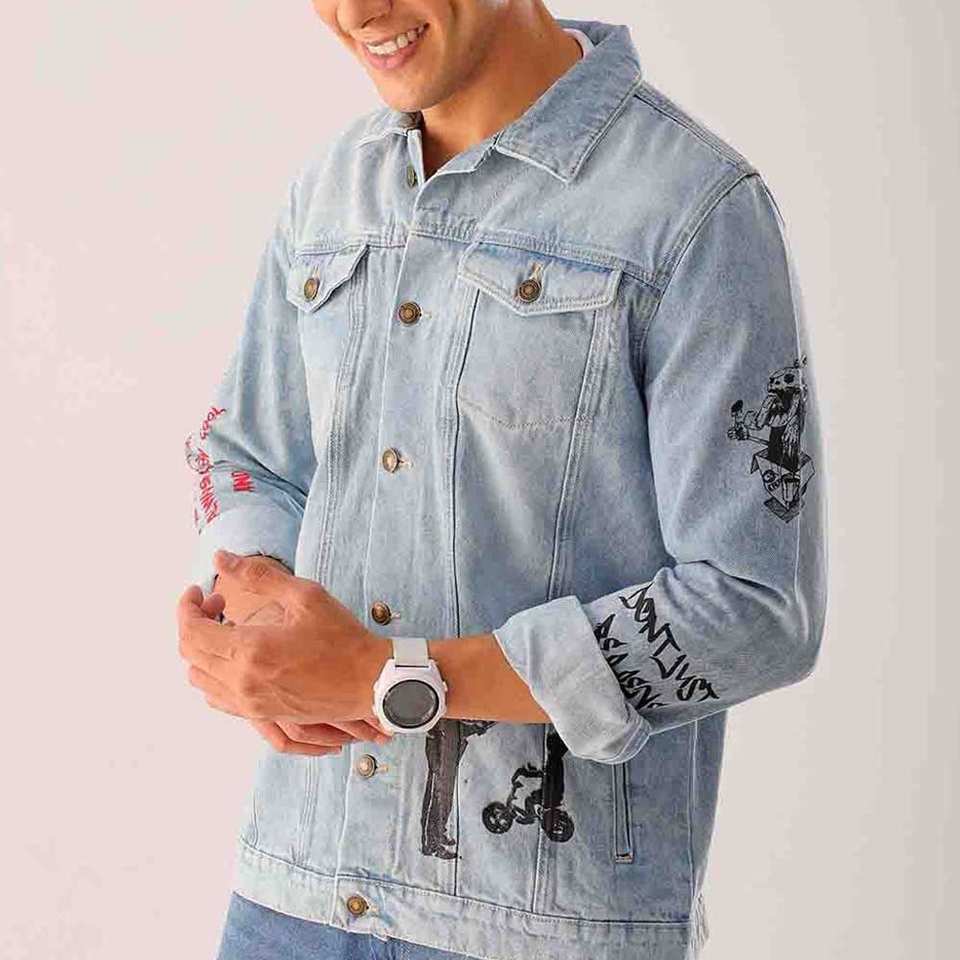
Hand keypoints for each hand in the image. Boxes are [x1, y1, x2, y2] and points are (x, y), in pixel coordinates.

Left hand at [177, 550, 392, 725]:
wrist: (371, 683)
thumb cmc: (343, 639)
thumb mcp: (305, 596)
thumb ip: (259, 575)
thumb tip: (222, 558)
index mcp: (249, 652)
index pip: (191, 631)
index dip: (187, 606)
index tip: (199, 590)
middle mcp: (243, 684)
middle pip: (190, 655)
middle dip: (195, 623)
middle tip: (218, 604)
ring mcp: (251, 705)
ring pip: (200, 680)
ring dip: (202, 651)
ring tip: (228, 630)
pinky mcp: (262, 716)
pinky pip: (218, 699)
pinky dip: (215, 675)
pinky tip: (238, 657)